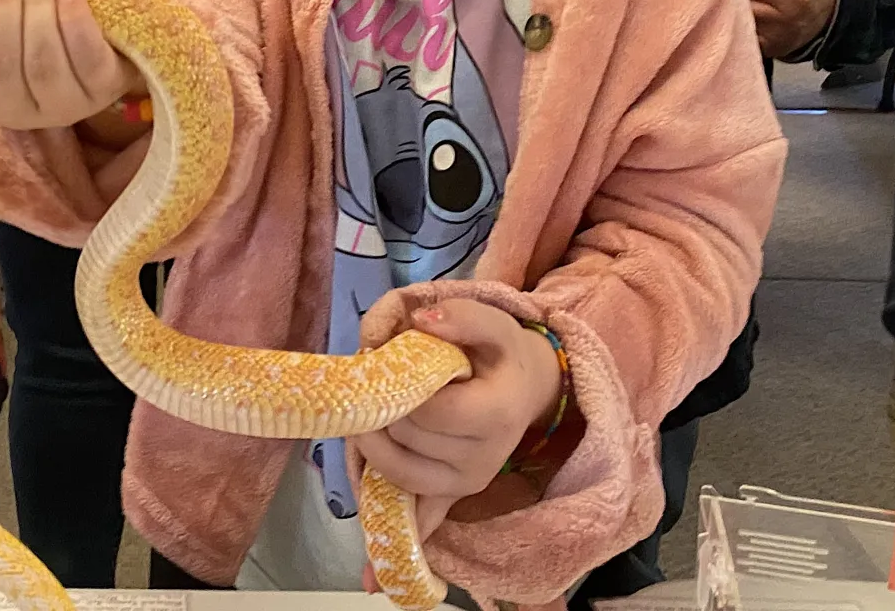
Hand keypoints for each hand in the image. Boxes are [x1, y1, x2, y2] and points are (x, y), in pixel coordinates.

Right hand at [0, 0, 140, 133]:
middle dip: (2, 8)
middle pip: (3, 65)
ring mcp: (66, 105)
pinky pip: (87, 56)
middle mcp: (23, 115)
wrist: (100, 45)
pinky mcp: (104, 88)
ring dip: (36, 8)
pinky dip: (73, 17)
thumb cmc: (31, 38)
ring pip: (43, 60)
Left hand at [354, 300, 562, 538]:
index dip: (398, 389)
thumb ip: (459, 316)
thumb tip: (420, 323)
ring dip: (370, 446)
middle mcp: (484, 457)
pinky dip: (395, 545)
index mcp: (495, 414)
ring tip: (366, 415)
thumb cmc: (501, 353)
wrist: (529, 388)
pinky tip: (371, 578)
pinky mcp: (453, 495)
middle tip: (369, 383)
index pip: (428, 412)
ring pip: (400, 474)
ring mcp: (467, 482)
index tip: (382, 361)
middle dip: (379, 410)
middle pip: (407, 440)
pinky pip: (423, 522)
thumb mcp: (492, 320)